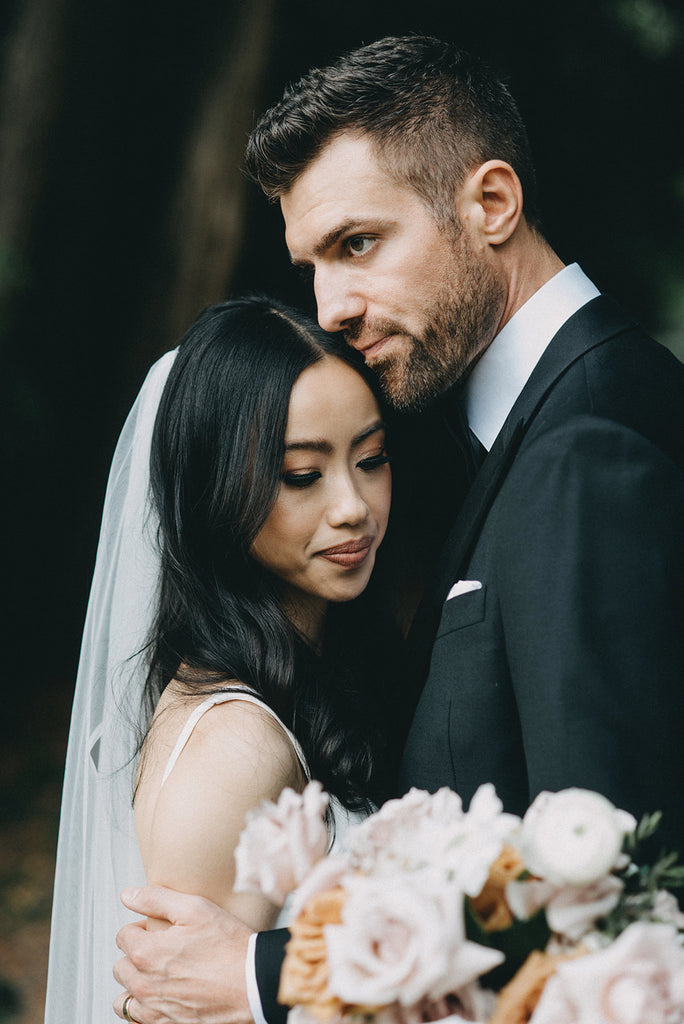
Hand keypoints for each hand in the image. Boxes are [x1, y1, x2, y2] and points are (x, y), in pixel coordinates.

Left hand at [113, 885, 253, 1023]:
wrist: (253, 983)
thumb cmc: (229, 945)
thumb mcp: (195, 908)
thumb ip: (155, 899)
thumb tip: (128, 895)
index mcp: (146, 953)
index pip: (123, 936)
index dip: (141, 927)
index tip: (159, 929)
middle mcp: (144, 985)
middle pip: (120, 966)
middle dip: (136, 955)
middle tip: (163, 949)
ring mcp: (154, 1010)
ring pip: (124, 998)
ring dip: (135, 984)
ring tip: (158, 975)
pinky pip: (138, 1020)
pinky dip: (144, 1009)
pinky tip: (163, 996)